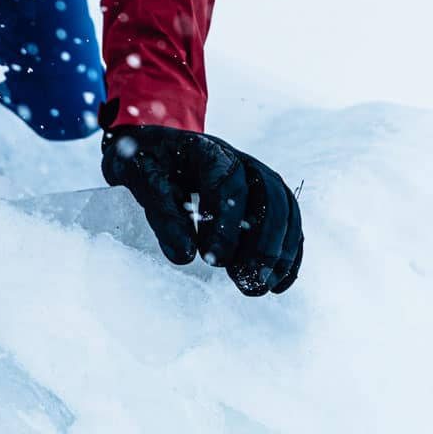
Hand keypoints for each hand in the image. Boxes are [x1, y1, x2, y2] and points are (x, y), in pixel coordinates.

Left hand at [101, 122, 303, 295]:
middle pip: (268, 196)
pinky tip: (279, 282)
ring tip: (261, 286)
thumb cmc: (144, 162)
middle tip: (246, 280)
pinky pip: (288, 221)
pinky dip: (289, 251)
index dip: (226, 225)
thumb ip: (162, 215)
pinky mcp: (262, 195)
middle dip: (262, 243)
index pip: (228, 185)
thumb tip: (184, 256)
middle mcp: (240, 159)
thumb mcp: (142, 179)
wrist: (149, 147)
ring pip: (284, 209)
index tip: (213, 261)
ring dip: (280, 250)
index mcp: (207, 149)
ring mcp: (256, 175)